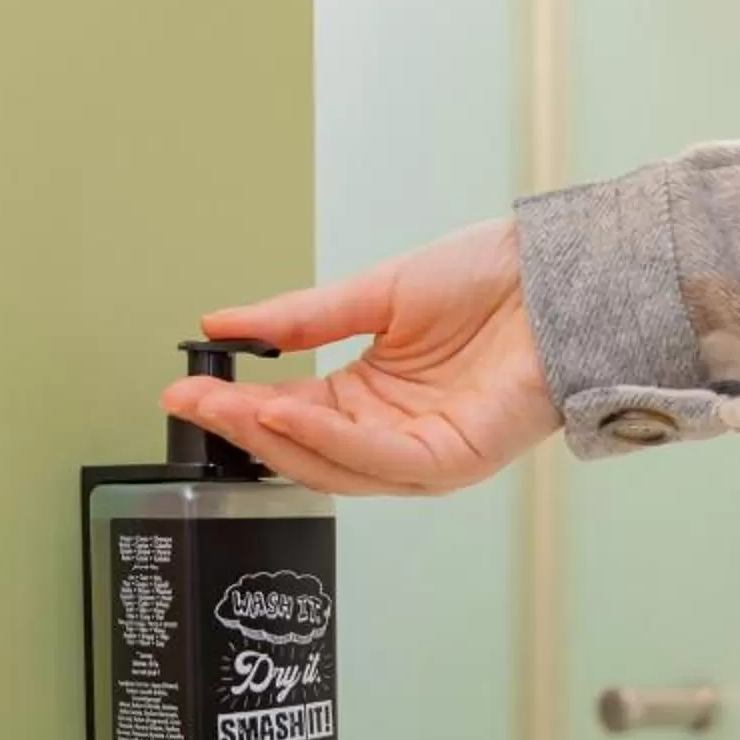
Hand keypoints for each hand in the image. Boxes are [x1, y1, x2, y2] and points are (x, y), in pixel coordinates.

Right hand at [160, 219, 558, 495]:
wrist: (555, 274)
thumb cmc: (491, 283)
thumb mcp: (376, 294)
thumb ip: (300, 319)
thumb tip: (224, 323)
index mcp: (370, 400)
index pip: (288, 414)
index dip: (234, 405)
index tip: (184, 386)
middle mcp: (392, 435)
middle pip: (303, 450)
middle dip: (243, 428)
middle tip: (192, 401)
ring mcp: (423, 455)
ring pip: (336, 466)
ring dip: (278, 439)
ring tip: (231, 408)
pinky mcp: (454, 460)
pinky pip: (383, 462)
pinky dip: (334, 442)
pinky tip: (293, 416)